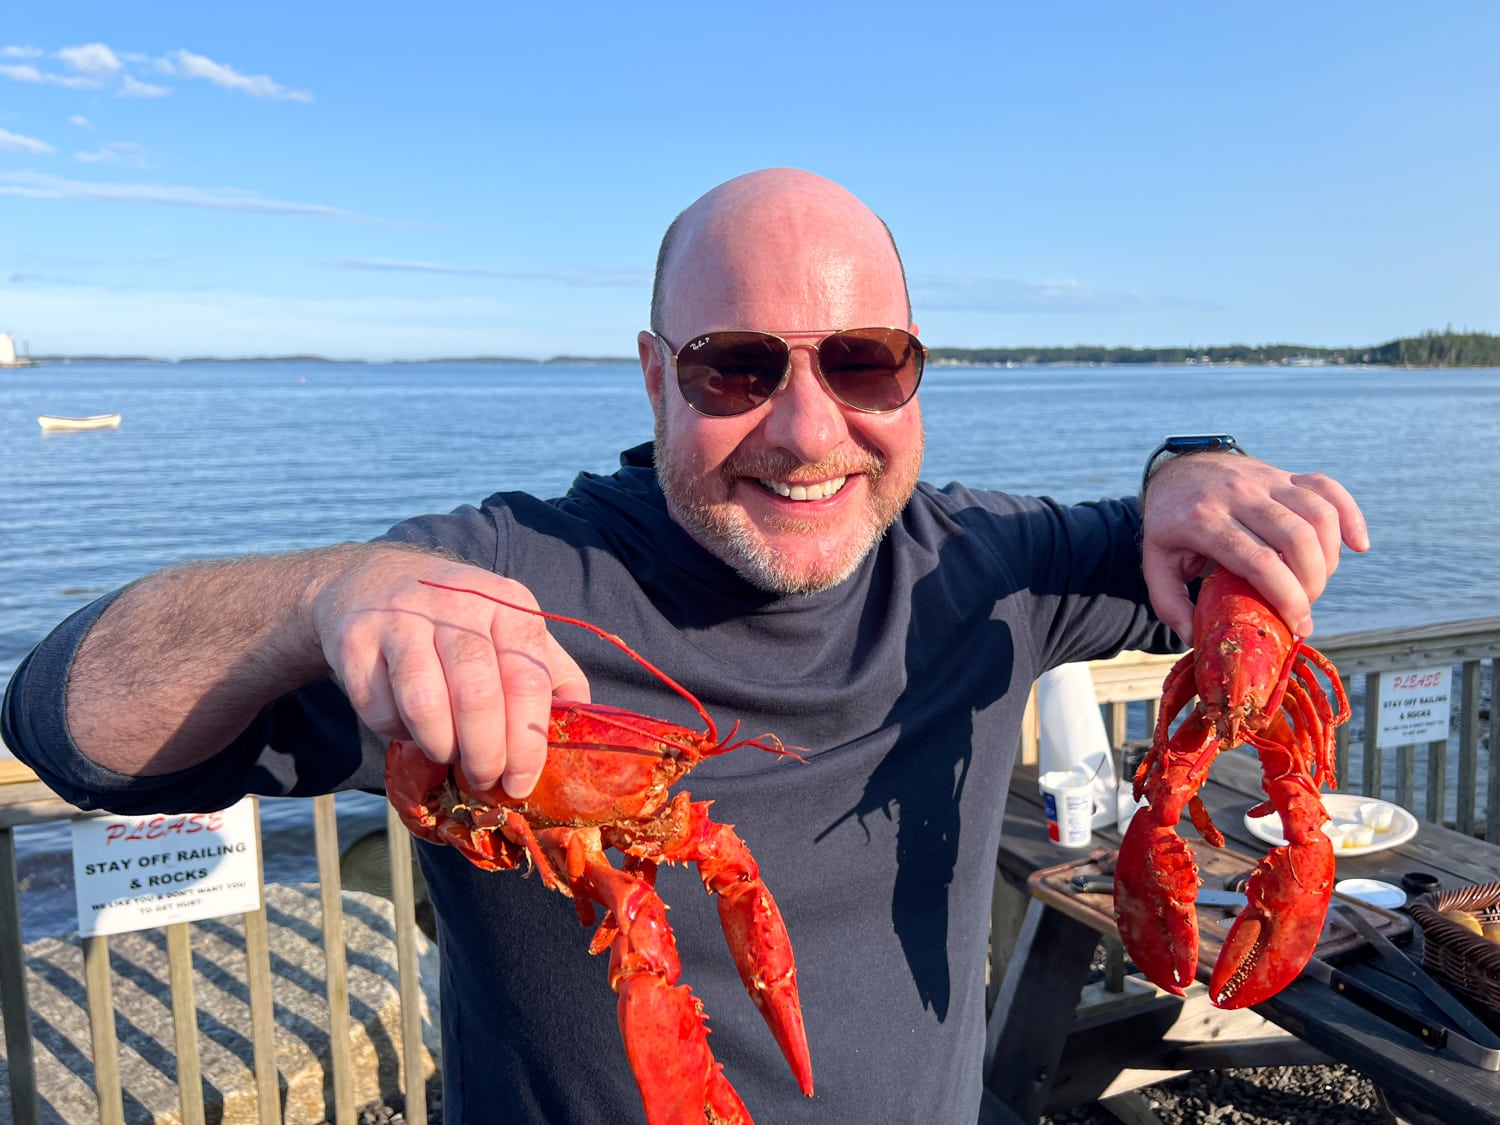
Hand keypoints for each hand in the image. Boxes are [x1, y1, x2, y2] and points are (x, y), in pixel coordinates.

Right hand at [313, 550, 587, 797]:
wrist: (372, 582)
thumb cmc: (457, 621)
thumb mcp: (510, 629)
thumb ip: (550, 673)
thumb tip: (586, 727)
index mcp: (508, 603)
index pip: (528, 678)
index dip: (527, 740)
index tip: (522, 781)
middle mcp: (457, 603)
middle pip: (478, 696)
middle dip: (484, 754)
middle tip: (484, 780)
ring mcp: (402, 617)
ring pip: (425, 704)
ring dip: (440, 746)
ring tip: (447, 754)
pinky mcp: (355, 638)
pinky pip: (377, 706)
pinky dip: (393, 730)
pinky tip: (406, 724)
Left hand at [1139, 454, 1369, 644]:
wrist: (1175, 471)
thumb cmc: (1169, 525)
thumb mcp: (1155, 562)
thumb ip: (1170, 603)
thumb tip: (1196, 639)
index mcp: (1204, 521)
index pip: (1260, 562)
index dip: (1288, 598)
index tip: (1300, 625)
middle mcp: (1238, 495)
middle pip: (1297, 539)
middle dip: (1312, 583)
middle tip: (1305, 608)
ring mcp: (1264, 480)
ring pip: (1318, 514)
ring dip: (1329, 557)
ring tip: (1316, 583)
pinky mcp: (1284, 474)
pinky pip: (1328, 487)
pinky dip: (1351, 515)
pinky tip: (1358, 545)